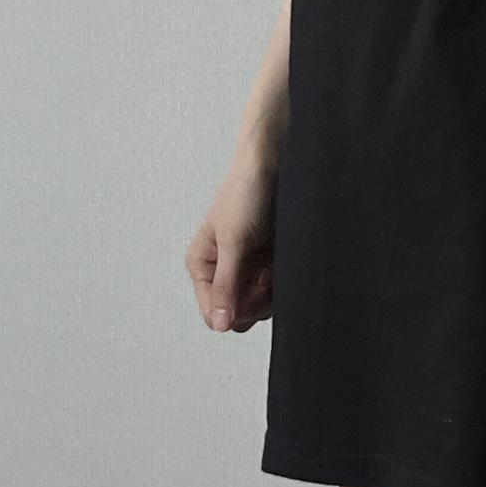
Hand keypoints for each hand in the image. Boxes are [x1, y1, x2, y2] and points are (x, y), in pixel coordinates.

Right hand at [185, 146, 276, 332]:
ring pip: (260, 304)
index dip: (235, 312)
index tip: (251, 290)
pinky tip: (282, 258)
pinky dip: (283, 278)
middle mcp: (223, 270)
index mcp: (202, 266)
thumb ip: (226, 285)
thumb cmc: (246, 192)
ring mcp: (248, 267)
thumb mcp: (234, 241)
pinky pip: (277, 288)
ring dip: (271, 290)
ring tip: (273, 261)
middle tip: (265, 274)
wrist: (274, 162)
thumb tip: (218, 324)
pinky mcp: (269, 260)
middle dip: (255, 301)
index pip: (213, 314)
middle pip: (239, 313)